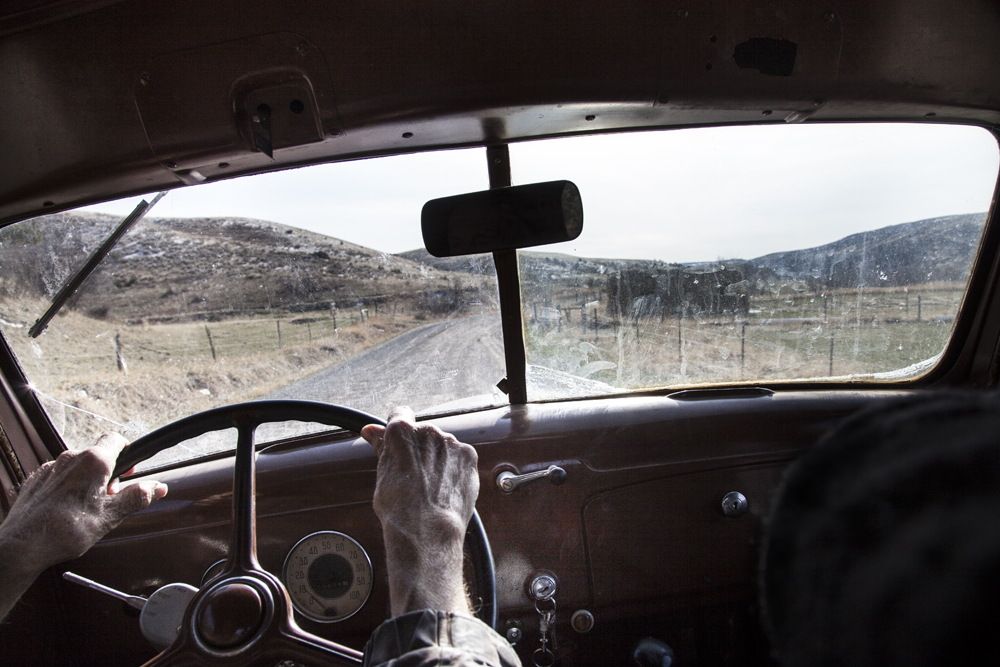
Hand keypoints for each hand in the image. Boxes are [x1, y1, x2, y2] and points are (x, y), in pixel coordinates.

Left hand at [0, 433, 165, 619]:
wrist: (21, 546)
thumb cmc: (65, 531)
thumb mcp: (109, 517)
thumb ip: (136, 498)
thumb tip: (158, 487)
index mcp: (93, 462)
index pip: (117, 440)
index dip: (127, 453)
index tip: (129, 471)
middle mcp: (71, 458)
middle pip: (98, 455)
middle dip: (108, 474)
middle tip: (109, 499)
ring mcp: (51, 467)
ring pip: (78, 466)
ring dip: (88, 481)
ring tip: (86, 508)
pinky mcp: (36, 479)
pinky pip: (59, 475)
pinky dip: (68, 487)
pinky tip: (66, 509)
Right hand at [361, 407, 478, 616]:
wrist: (427, 529)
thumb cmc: (399, 507)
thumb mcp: (382, 474)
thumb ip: (382, 447)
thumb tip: (372, 432)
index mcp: (401, 432)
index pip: (399, 415)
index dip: (398, 429)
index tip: (398, 442)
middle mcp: (427, 431)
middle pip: (423, 433)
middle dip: (419, 448)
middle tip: (413, 475)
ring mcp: (450, 443)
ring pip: (442, 446)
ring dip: (438, 459)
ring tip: (431, 486)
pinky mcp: (468, 456)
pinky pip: (459, 457)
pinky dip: (454, 469)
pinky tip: (446, 488)